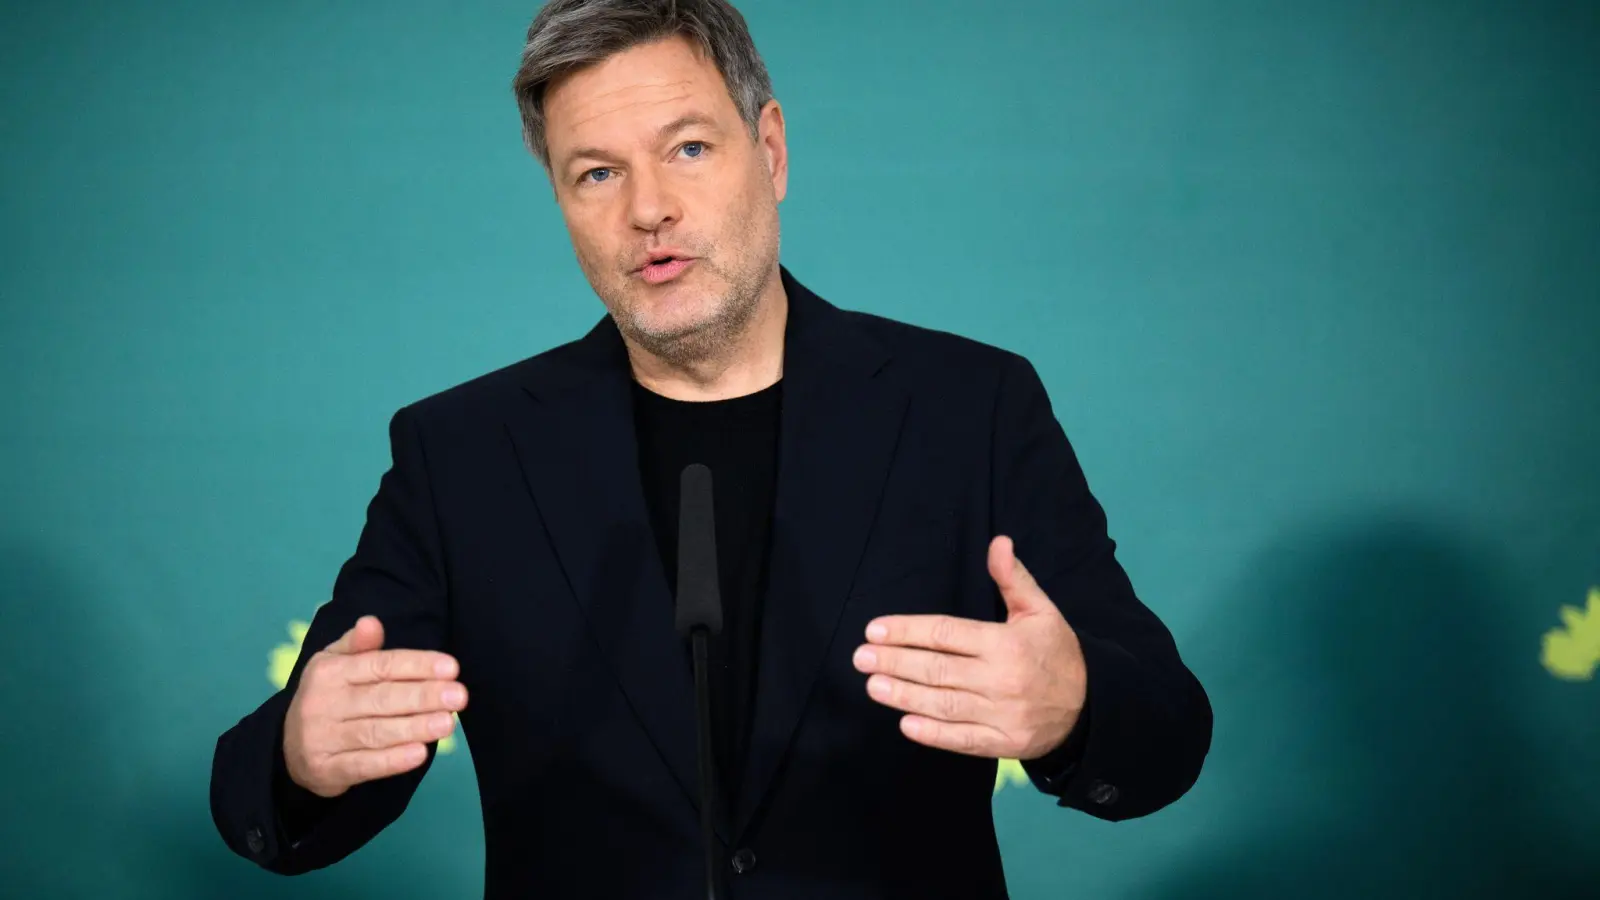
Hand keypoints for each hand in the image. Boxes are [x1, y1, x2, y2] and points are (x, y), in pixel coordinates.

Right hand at [282, 615, 466, 797]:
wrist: (290, 750)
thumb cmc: (328, 699)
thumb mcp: (335, 665)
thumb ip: (357, 645)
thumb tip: (372, 622)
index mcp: (330, 672)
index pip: (380, 665)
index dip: (417, 666)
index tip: (452, 668)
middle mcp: (323, 703)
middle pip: (381, 698)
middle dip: (423, 696)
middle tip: (459, 696)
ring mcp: (322, 739)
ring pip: (376, 732)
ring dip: (415, 727)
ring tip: (447, 723)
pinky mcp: (327, 770)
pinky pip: (364, 765)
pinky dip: (392, 760)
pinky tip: (419, 754)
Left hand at [853, 535, 1086, 759]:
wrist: (1091, 707)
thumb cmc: (1057, 653)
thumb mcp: (1041, 610)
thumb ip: (1013, 579)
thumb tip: (998, 542)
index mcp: (1007, 643)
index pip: (947, 633)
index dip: (908, 631)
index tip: (875, 629)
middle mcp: (1002, 679)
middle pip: (938, 669)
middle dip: (895, 662)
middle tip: (861, 657)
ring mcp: (1002, 715)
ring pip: (944, 704)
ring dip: (904, 696)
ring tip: (873, 686)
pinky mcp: (1003, 744)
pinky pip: (962, 740)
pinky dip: (933, 734)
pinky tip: (906, 724)